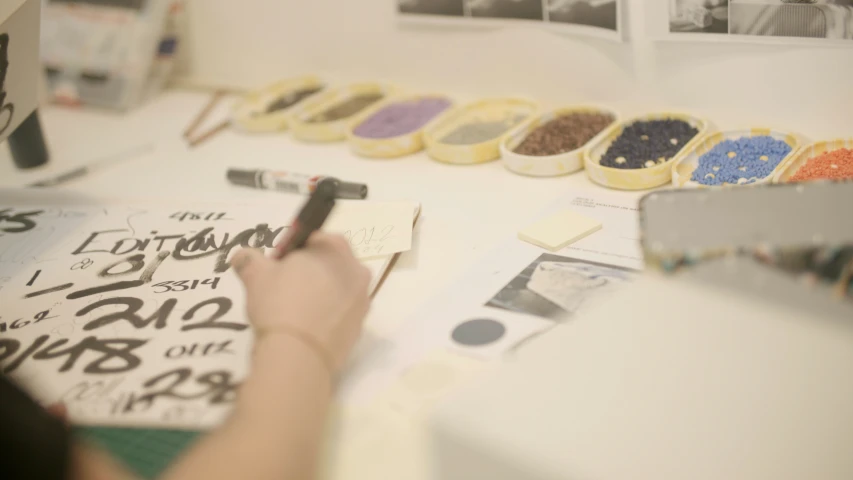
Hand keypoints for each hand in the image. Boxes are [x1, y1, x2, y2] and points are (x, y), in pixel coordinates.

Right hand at [231, 233, 371, 373]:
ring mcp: (362, 301)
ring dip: (321, 296)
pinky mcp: (360, 329)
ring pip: (338, 292)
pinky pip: (341, 316)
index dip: (294, 252)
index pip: (315, 240)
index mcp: (335, 249)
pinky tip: (305, 330)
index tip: (278, 267)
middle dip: (311, 273)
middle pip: (331, 266)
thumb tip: (242, 256)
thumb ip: (249, 259)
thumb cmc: (279, 304)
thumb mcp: (255, 276)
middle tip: (284, 289)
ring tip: (294, 312)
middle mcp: (357, 271)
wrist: (298, 356)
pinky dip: (327, 319)